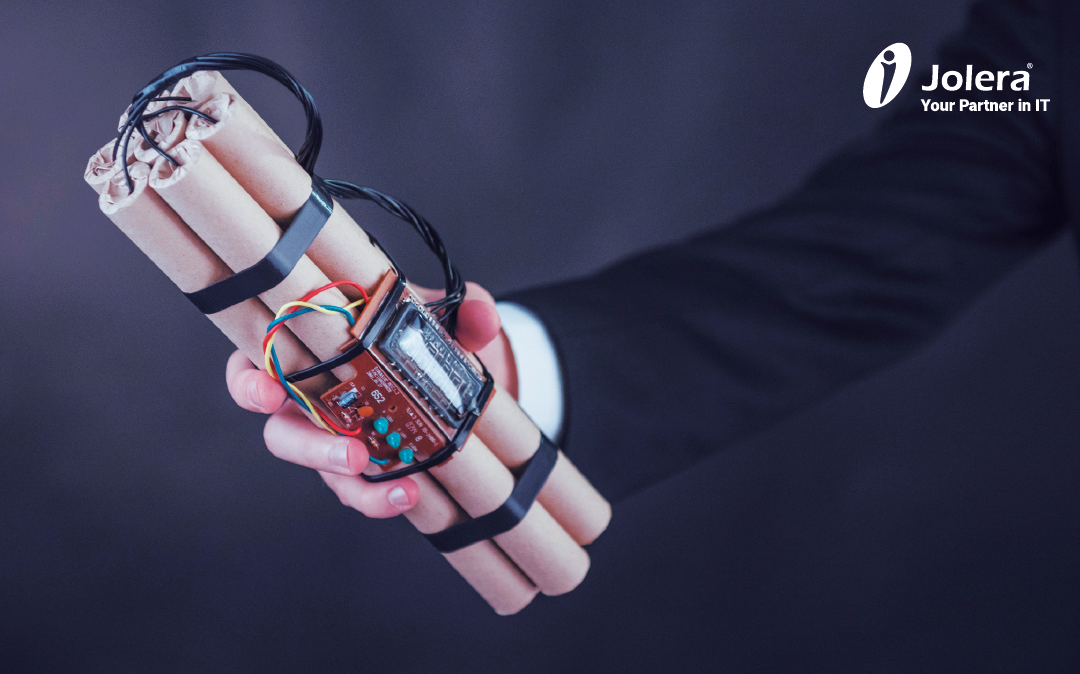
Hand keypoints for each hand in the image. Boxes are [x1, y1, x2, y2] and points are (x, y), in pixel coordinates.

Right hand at [224, 281, 514, 516]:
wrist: (456, 375)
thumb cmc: (423, 335)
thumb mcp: (447, 319)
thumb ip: (466, 313)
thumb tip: (482, 315)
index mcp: (311, 345)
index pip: (258, 360)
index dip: (250, 381)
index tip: (267, 393)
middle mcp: (309, 394)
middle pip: (280, 429)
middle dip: (305, 446)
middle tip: (349, 454)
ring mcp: (331, 435)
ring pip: (317, 468)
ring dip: (345, 477)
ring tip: (385, 481)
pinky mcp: (358, 466)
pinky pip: (355, 488)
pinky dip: (379, 496)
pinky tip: (408, 494)